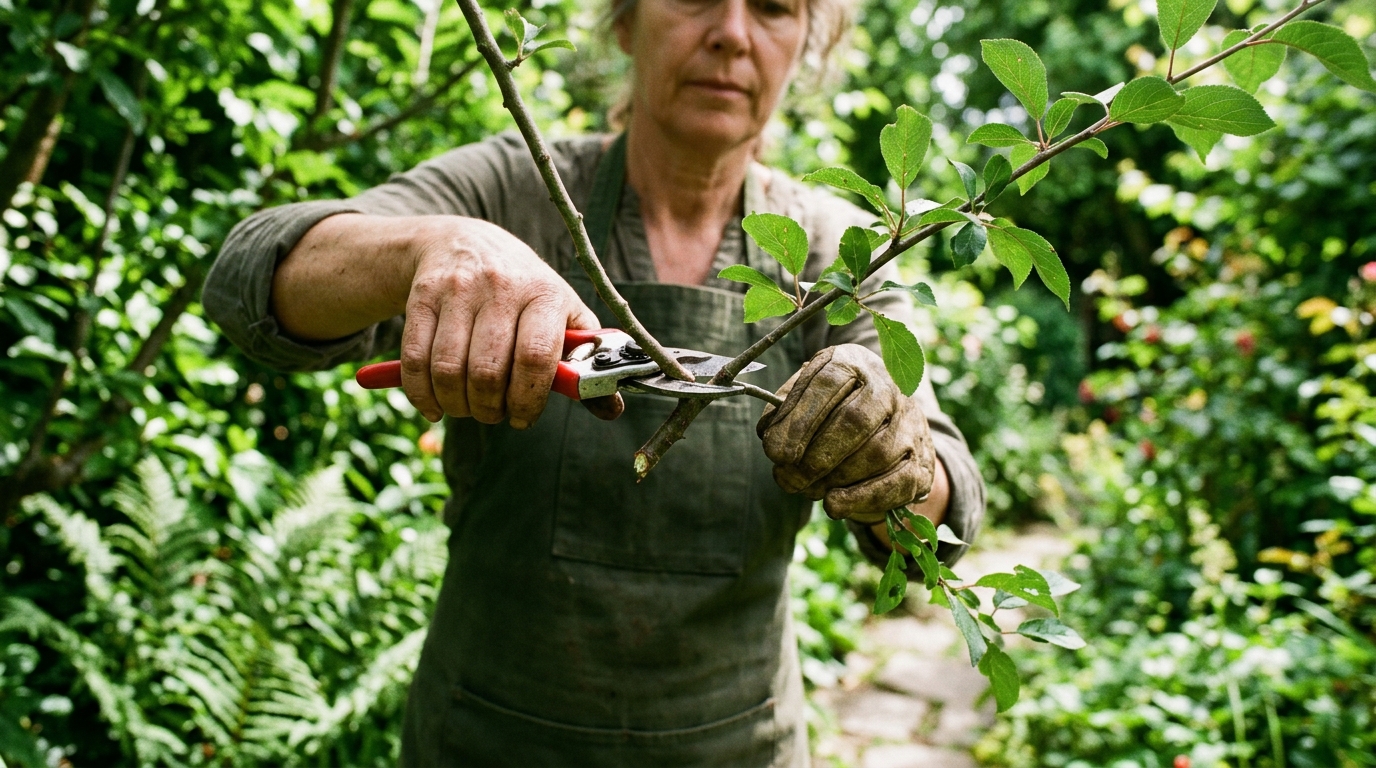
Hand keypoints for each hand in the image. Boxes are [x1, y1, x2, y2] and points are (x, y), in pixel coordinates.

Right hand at [401, 218, 619, 426]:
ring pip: (449, 370)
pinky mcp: (422, 297)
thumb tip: (611, 409)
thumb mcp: (562, 315)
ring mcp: (457, 290)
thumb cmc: (525, 292)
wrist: (468, 243)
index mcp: (544, 294)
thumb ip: (585, 363)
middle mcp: (501, 287)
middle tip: (494, 413)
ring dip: (457, 405)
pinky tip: (436, 405)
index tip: (524, 417)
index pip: (536, 357)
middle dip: (490, 408)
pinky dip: (422, 395)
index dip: (529, 399)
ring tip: (468, 407)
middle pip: (488, 371)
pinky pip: (415, 360)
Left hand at [757, 344, 934, 523]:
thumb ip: (785, 410)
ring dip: (835, 478)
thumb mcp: (808, 395)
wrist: (889, 424)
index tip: (775, 452)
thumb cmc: (835, 408)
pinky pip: (896, 481)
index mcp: (854, 362)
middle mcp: (889, 386)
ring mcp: (911, 422)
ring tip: (806, 489)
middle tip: (787, 478)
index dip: (799, 420)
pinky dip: (861, 497)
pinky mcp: (921, 460)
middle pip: (854, 421)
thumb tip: (769, 435)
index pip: (828, 384)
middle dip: (815, 456)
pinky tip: (834, 505)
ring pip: (876, 453)